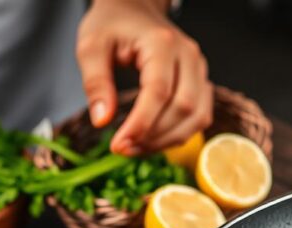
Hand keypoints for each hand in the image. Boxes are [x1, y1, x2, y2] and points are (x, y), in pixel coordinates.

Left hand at [76, 0, 212, 154]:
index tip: (118, 145)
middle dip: (153, 136)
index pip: (158, 91)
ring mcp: (199, 69)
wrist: (134, 8)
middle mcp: (188, 56)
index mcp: (162, 43)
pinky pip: (199, 117)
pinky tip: (152, 140)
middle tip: (123, 149)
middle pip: (183, 108)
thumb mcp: (91, 47)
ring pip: (197, 117)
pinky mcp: (200, 82)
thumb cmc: (112, 25)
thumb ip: (96, 83)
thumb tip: (102, 121)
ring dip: (167, 140)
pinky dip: (178, 134)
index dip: (141, 124)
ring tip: (135, 148)